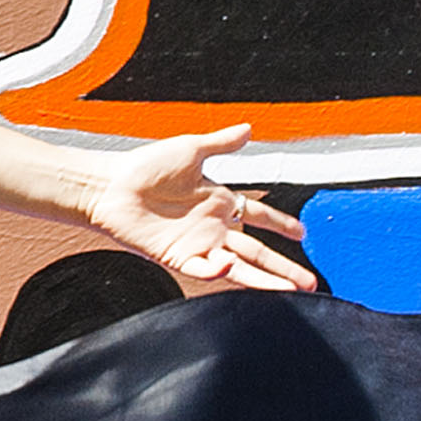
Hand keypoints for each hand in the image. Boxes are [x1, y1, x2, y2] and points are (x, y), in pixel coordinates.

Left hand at [86, 124, 311, 294]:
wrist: (110, 186)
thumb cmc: (145, 165)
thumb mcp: (191, 149)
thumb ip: (222, 143)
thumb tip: (249, 128)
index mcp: (219, 202)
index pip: (259, 217)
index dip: (281, 225)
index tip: (303, 234)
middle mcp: (213, 228)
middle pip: (257, 252)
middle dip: (284, 268)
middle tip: (310, 283)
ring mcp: (197, 245)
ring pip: (239, 268)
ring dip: (265, 281)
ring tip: (290, 292)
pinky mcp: (177, 258)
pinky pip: (203, 271)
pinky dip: (216, 272)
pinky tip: (227, 266)